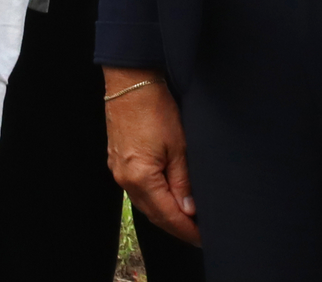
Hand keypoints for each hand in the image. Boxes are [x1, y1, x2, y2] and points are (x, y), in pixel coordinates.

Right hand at [102, 68, 198, 245]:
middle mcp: (125, 179)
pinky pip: (137, 190)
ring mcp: (118, 171)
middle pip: (154, 215)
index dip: (188, 231)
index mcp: (140, 177)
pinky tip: (168, 197)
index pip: (168, 216)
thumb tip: (189, 210)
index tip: (204, 238)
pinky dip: (154, 199)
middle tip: (200, 233)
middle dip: (177, 227)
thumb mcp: (179, 146)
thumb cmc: (155, 109)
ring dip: (165, 214)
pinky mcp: (117, 161)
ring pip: (145, 204)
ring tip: (188, 218)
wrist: (130, 83)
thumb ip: (183, 181)